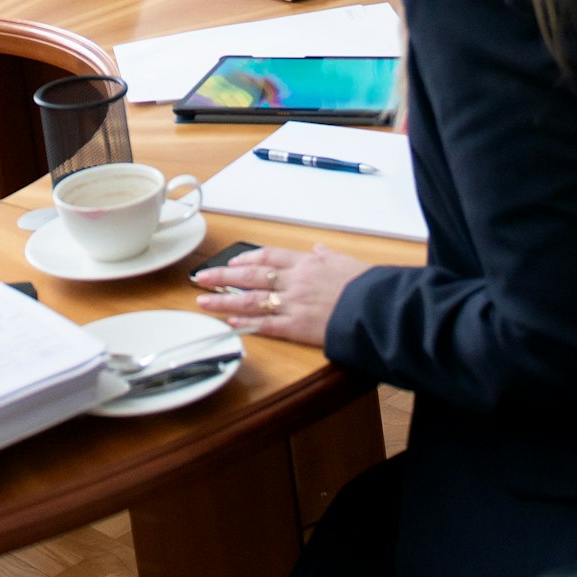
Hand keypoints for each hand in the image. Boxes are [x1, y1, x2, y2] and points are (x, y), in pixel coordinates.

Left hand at [194, 243, 367, 346]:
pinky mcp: (296, 326)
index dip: (248, 259)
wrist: (375, 305)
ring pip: (251, 300)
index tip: (233, 261)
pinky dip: (246, 323)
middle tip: (201, 277)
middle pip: (251, 276)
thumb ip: (328, 256)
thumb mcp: (346, 261)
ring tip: (203, 301)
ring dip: (224, 301)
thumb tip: (318, 250)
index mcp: (306, 263)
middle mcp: (294, 280)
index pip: (269, 257)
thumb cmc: (365, 284)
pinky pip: (265, 324)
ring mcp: (293, 303)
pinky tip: (231, 322)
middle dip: (223, 277)